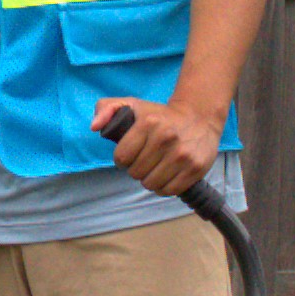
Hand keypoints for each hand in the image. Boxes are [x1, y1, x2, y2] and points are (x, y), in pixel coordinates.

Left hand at [93, 97, 221, 196]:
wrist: (199, 117)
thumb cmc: (160, 115)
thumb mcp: (131, 104)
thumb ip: (106, 109)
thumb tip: (95, 127)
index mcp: (149, 123)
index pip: (122, 157)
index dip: (122, 159)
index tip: (130, 154)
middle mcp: (166, 138)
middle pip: (136, 173)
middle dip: (136, 169)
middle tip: (145, 159)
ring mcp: (183, 155)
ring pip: (151, 184)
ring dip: (150, 179)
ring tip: (155, 167)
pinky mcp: (195, 168)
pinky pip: (169, 190)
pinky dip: (164, 187)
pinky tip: (166, 174)